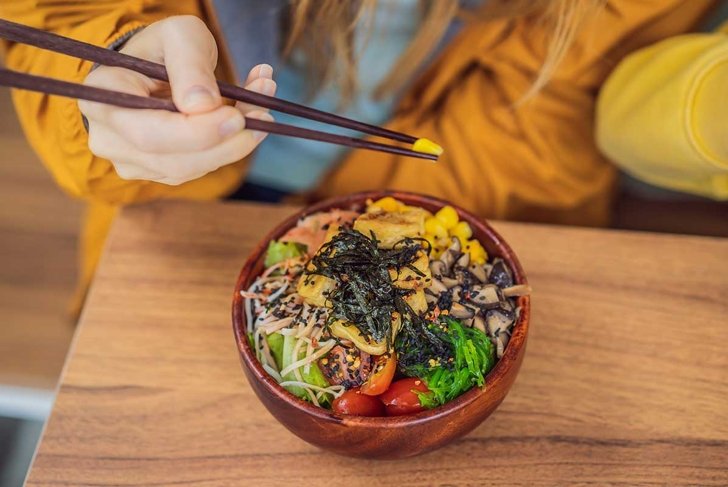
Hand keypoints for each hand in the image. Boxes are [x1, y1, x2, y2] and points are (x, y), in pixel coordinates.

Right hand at [79, 15, 276, 185]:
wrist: (153, 68)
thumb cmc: (162, 48)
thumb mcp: (179, 35)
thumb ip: (190, 65)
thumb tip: (203, 106)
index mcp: (103, 99)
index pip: (148, 133)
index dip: (196, 133)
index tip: (236, 117)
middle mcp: (109, 139)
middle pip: (173, 161)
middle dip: (225, 144)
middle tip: (264, 117)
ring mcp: (133, 162)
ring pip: (192, 169)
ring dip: (235, 144)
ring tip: (261, 106)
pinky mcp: (160, 171)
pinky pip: (200, 167)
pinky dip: (230, 146)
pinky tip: (248, 117)